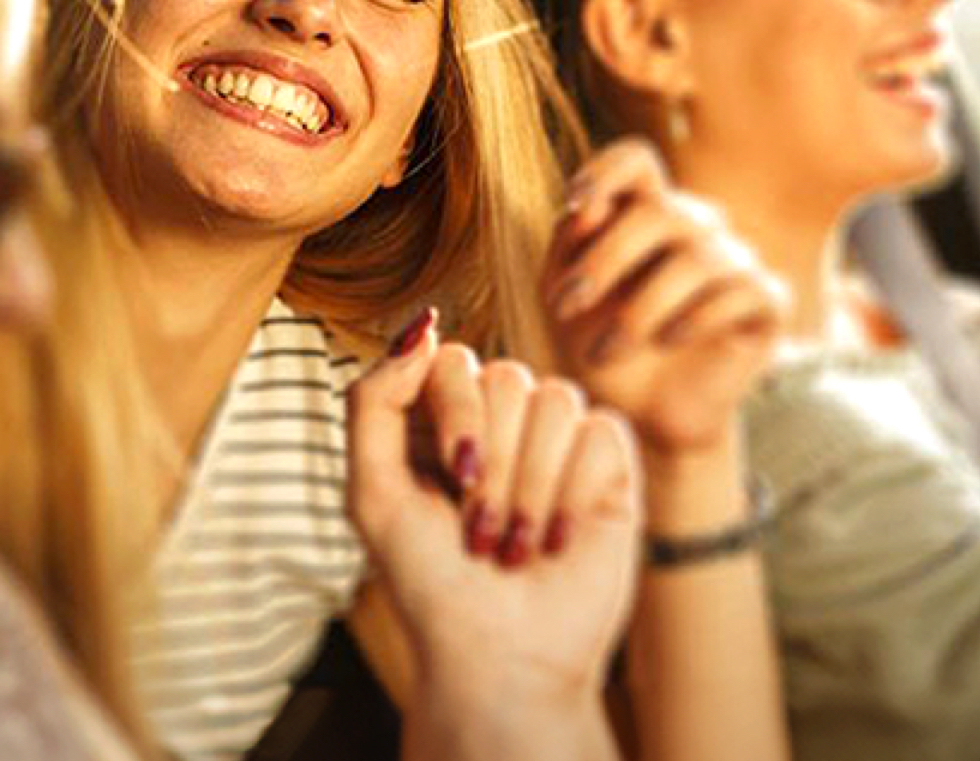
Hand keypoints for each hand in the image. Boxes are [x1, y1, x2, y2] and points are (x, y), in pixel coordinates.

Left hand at [349, 311, 639, 712]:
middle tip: (481, 531)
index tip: (452, 478)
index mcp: (436, 421)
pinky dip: (574, 492)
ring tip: (515, 545)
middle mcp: (498, 423)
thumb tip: (423, 324)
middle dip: (493, 464)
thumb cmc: (428, 580)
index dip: (457, 413)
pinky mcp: (608, 471)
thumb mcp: (371, 490)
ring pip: (556, 402)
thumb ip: (376, 400)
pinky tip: (558, 540)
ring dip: (530, 487)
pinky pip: (602, 432)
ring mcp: (555, 444)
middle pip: (506, 377)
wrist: (499, 655)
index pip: (450, 359)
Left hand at [547, 139, 787, 458]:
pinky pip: (743, 290)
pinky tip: (668, 342)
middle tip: (566, 307)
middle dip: (606, 260)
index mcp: (641, 213)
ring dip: (641, 308)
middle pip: (661, 210)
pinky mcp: (768, 302)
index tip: (576, 205)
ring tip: (607, 350)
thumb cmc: (598, 348)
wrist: (640, 416)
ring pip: (699, 257)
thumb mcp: (564, 296)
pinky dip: (696, 317)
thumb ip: (569, 246)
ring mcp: (737, 260)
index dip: (608, 171)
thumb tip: (589, 209)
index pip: (637, 160)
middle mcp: (695, 227)